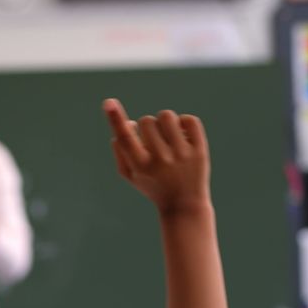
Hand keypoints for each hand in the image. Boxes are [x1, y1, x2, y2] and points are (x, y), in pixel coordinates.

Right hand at [103, 99, 210, 214]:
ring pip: (167, 116)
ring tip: (168, 136)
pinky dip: (185, 123)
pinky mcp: (199, 151)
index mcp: (140, 166)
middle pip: (147, 120)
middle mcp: (160, 159)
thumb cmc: (152, 185)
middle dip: (148, 126)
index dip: (115, 118)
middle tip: (154, 141)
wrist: (184, 204)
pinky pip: (189, 120)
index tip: (108, 102)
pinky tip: (183, 136)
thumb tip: (129, 123)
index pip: (125, 138)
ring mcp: (181, 155)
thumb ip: (121, 150)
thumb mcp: (130, 174)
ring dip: (165, 122)